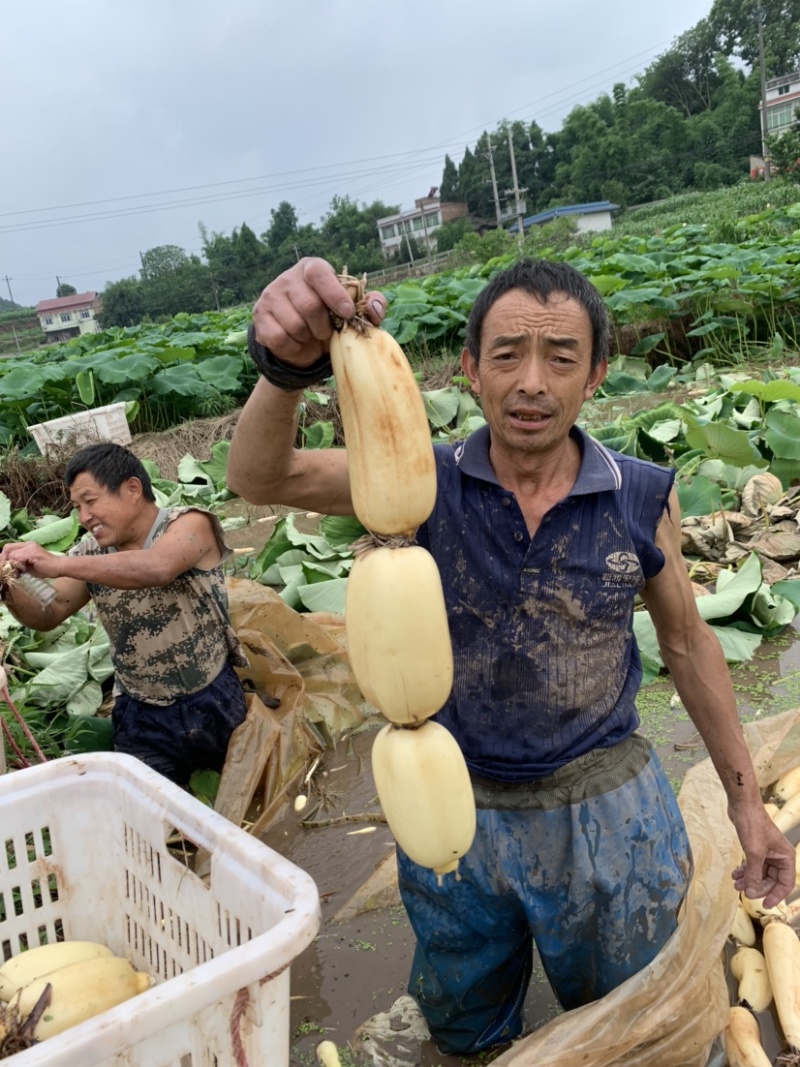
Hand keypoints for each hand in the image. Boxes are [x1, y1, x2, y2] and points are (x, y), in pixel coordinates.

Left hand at [0, 542, 62, 580]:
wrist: (59, 567)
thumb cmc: (46, 568)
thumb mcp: (29, 566)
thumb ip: (19, 565)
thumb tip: (8, 569)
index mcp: (27, 546)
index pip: (9, 547)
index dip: (4, 557)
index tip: (4, 567)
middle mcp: (28, 544)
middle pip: (8, 548)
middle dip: (4, 560)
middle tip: (7, 570)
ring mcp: (30, 548)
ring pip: (12, 554)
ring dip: (12, 564)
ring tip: (19, 572)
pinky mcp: (33, 553)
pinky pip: (18, 558)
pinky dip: (18, 565)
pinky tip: (24, 570)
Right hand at [251, 257, 385, 367]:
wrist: (301, 342)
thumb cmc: (330, 320)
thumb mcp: (352, 313)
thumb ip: (369, 307)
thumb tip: (375, 308)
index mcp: (311, 268)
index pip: (319, 273)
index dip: (334, 294)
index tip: (346, 313)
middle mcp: (287, 277)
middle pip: (309, 305)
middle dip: (323, 326)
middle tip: (327, 332)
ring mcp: (270, 296)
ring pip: (294, 324)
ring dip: (309, 338)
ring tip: (311, 335)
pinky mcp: (260, 317)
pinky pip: (280, 338)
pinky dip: (293, 347)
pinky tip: (296, 342)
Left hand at [729, 802, 794, 908]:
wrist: (742, 805)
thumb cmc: (753, 825)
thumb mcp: (754, 854)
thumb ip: (754, 875)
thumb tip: (752, 893)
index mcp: (786, 857)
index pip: (785, 883)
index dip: (776, 896)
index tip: (765, 905)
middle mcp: (779, 855)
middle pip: (771, 880)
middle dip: (758, 887)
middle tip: (744, 892)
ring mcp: (767, 852)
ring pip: (760, 873)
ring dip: (749, 880)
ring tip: (736, 884)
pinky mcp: (755, 847)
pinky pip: (753, 864)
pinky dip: (745, 870)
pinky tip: (735, 875)